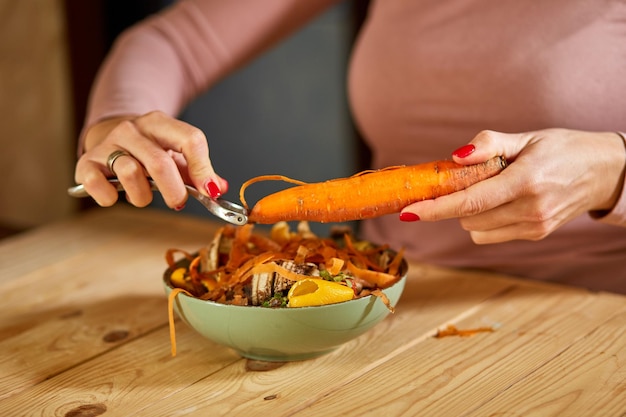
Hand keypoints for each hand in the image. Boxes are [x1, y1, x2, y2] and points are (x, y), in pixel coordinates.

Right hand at [74, 111, 227, 208]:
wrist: (110, 134)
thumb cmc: (150, 149)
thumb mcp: (177, 153)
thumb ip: (199, 171)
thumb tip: (219, 188)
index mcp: (160, 123)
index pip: (190, 140)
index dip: (204, 170)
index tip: (210, 192)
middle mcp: (132, 130)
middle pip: (160, 162)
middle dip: (175, 191)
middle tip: (177, 201)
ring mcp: (108, 145)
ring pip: (130, 174)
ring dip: (143, 196)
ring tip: (144, 195)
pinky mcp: (87, 163)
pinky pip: (98, 185)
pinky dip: (109, 198)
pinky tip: (116, 195)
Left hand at [400, 129, 625, 242]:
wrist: (603, 172)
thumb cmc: (562, 149)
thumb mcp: (527, 137)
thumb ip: (489, 144)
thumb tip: (455, 157)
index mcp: (526, 181)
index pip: (470, 202)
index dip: (436, 208)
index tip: (409, 211)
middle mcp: (530, 209)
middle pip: (467, 217)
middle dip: (455, 200)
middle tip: (466, 178)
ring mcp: (534, 226)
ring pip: (475, 229)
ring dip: (469, 212)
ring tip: (493, 188)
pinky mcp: (535, 234)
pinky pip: (490, 235)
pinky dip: (484, 220)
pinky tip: (501, 201)